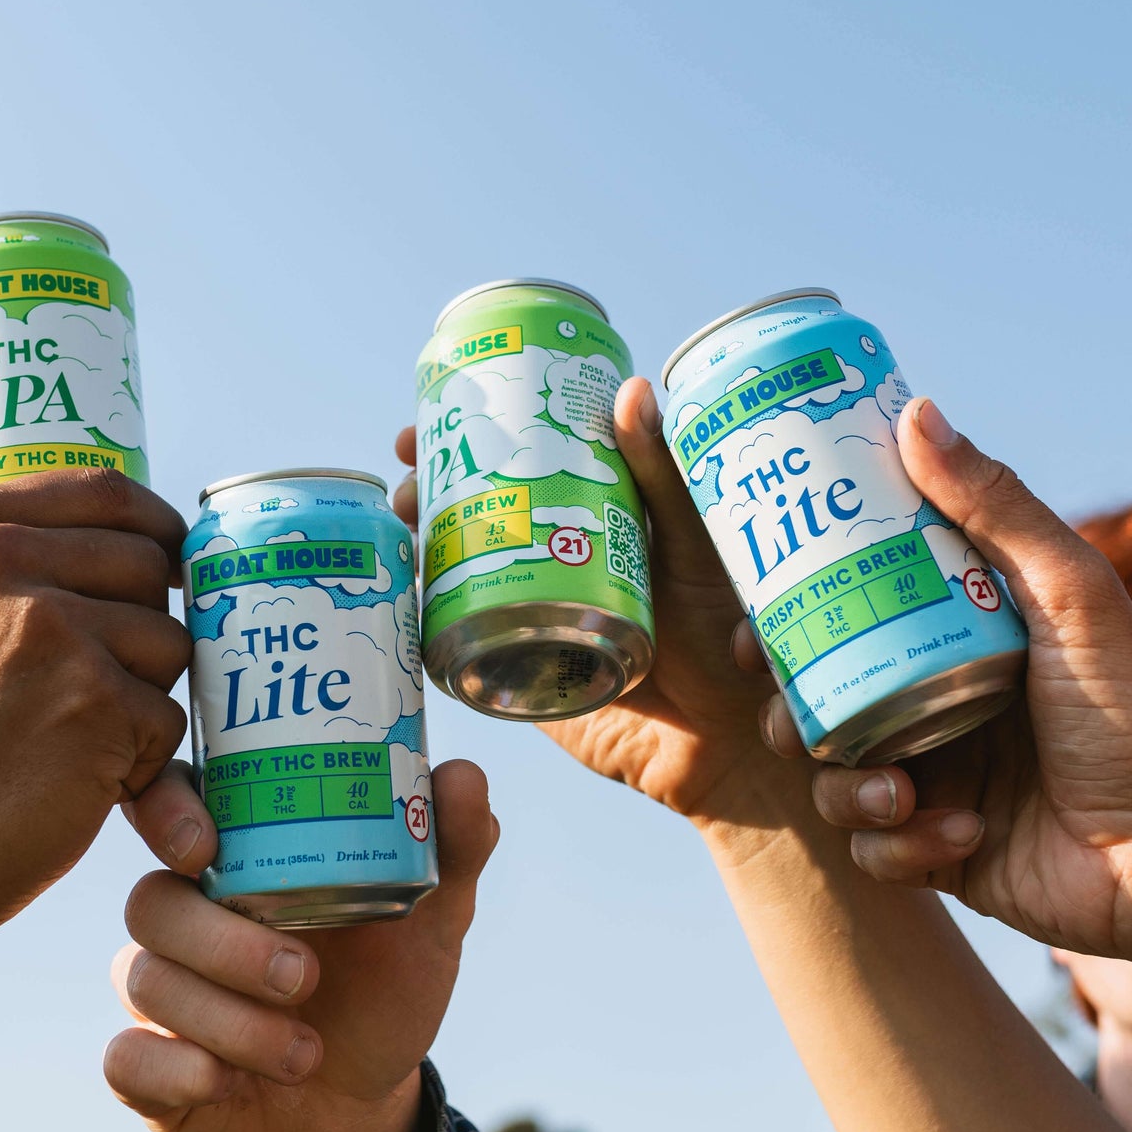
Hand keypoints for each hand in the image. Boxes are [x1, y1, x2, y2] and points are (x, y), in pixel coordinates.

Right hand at [0, 469, 188, 948]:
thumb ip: (25, 562)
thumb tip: (168, 535)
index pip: (108, 492)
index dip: (159, 529)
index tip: (172, 560)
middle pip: (151, 566)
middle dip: (145, 630)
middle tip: (85, 690)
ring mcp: (49, 626)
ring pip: (170, 641)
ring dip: (145, 699)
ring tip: (68, 738)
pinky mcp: (95, 697)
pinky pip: (169, 715)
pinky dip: (144, 760)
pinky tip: (77, 780)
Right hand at [106, 759, 497, 1131]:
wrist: (366, 1107)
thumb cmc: (382, 990)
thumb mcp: (431, 921)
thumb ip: (448, 849)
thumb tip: (464, 775)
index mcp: (238, 863)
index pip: (169, 807)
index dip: (167, 813)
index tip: (207, 846)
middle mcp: (185, 918)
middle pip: (152, 901)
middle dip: (226, 945)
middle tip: (303, 978)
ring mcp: (159, 992)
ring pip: (147, 981)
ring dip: (232, 1022)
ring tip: (305, 1054)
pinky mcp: (147, 1067)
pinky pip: (125, 1059)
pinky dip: (177, 1070)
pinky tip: (227, 1083)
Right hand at [394, 390, 802, 840]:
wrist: (728, 741)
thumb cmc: (731, 632)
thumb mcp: (698, 540)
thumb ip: (663, 475)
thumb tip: (628, 390)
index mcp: (600, 518)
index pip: (529, 460)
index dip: (480, 432)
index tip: (443, 402)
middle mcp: (560, 562)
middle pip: (479, 508)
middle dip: (432, 480)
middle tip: (408, 457)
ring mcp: (536, 618)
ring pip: (460, 567)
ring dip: (420, 537)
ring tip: (403, 511)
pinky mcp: (521, 675)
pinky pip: (461, 642)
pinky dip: (425, 614)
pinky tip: (399, 583)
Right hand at [759, 398, 1131, 956]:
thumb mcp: (1066, 593)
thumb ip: (996, 505)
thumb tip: (916, 411)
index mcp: (954, 636)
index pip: (849, 611)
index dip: (788, 612)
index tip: (753, 608)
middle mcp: (934, 701)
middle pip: (815, 695)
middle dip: (787, 705)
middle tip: (783, 702)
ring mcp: (934, 778)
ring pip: (831, 778)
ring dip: (846, 788)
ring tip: (894, 788)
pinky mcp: (937, 849)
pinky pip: (878, 850)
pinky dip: (902, 845)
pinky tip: (957, 831)